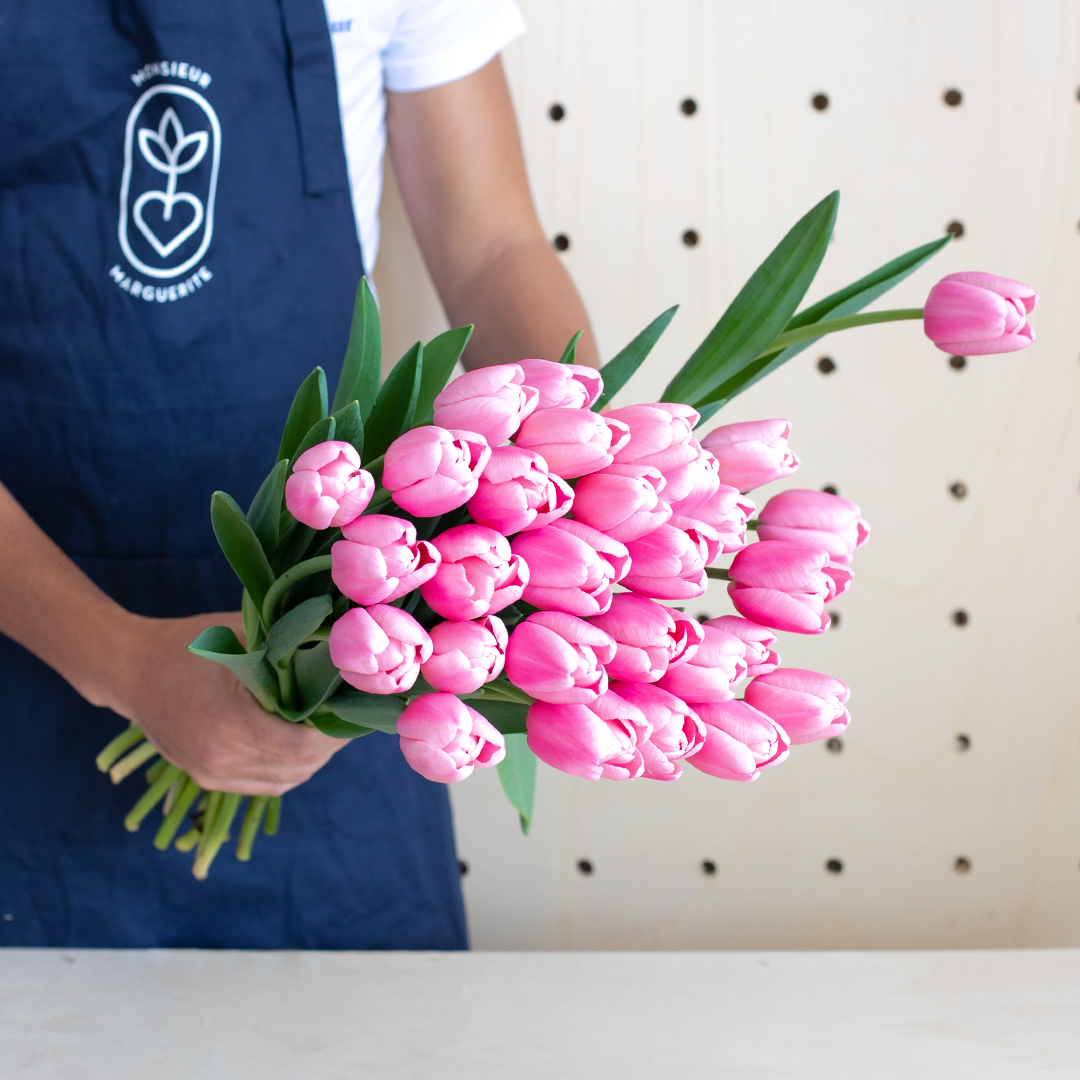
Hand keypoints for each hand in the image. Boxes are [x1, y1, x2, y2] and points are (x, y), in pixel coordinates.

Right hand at [100, 611, 346, 795]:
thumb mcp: (238, 636)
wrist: (129, 669)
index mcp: (229, 722)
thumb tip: (336, 650)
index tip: (350, 711)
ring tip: (328, 730)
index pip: (301, 746)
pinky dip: (288, 770)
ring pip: (284, 781)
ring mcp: (210, 773)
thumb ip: (284, 648)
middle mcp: (219, 757)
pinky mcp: (206, 778)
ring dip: (312, 760)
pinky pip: (263, 786)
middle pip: (297, 767)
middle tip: (346, 718)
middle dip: (329, 745)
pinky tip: (302, 746)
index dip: (334, 734)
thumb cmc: (187, 645)